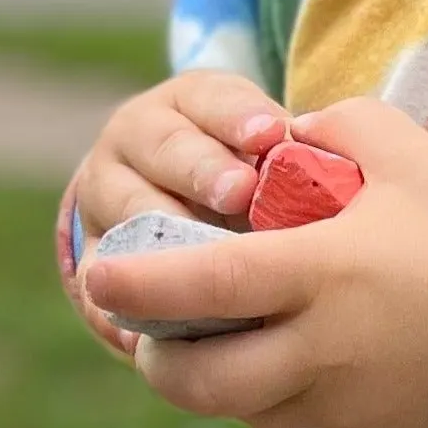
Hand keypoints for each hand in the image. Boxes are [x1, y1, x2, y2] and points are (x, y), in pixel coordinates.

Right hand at [65, 72, 289, 351]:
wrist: (173, 203)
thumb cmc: (246, 174)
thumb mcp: (265, 150)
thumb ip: (291, 157)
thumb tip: (338, 177)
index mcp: (188, 103)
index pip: (212, 99)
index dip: (240, 116)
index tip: (272, 136)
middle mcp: (136, 137)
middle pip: (166, 146)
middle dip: (204, 169)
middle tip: (241, 193)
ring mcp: (104, 192)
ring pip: (126, 205)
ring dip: (161, 228)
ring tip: (197, 256)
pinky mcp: (88, 252)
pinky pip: (96, 279)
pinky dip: (116, 303)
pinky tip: (142, 328)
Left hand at [80, 98, 427, 427]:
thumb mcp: (406, 150)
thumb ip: (330, 130)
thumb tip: (276, 137)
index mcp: (323, 271)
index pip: (202, 285)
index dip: (137, 285)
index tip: (96, 273)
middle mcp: (320, 345)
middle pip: (197, 380)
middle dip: (152, 360)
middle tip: (141, 330)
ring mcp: (339, 398)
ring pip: (235, 408)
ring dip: (206, 382)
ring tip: (206, 343)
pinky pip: (289, 418)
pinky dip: (270, 393)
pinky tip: (287, 356)